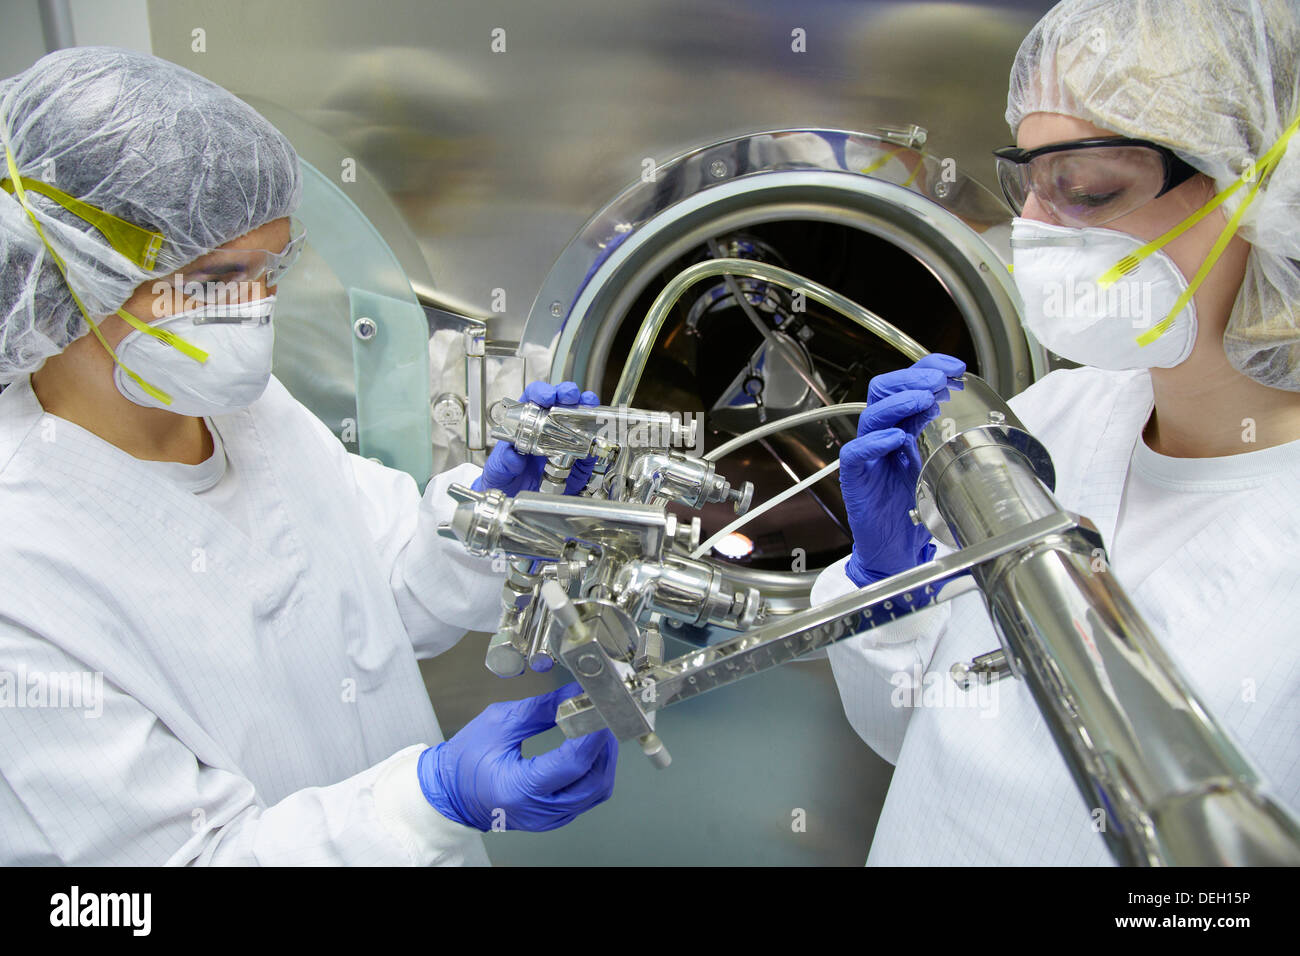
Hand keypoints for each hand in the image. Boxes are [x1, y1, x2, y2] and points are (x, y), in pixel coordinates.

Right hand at [417, 682, 617, 831]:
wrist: (450, 792)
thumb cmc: (466, 759)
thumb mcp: (499, 722)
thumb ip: (541, 708)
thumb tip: (574, 693)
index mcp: (518, 788)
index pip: (572, 763)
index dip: (593, 734)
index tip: (601, 710)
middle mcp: (537, 811)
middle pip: (593, 782)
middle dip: (603, 747)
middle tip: (603, 717)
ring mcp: (547, 819)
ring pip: (595, 792)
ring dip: (603, 760)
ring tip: (597, 730)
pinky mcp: (552, 818)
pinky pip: (586, 798)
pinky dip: (593, 773)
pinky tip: (588, 751)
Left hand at [472, 381, 599, 495]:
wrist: (516, 501)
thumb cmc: (505, 479)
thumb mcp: (498, 471)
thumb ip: (504, 463)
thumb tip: (513, 457)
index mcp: (524, 424)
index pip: (533, 399)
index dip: (541, 392)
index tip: (547, 396)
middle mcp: (546, 429)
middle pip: (560, 402)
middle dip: (567, 394)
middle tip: (570, 397)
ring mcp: (564, 443)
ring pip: (579, 419)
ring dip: (587, 410)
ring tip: (589, 409)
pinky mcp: (577, 461)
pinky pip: (590, 449)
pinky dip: (595, 442)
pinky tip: (595, 438)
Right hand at [840, 353, 965, 587]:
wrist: (896, 546)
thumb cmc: (913, 507)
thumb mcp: (935, 464)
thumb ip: (941, 436)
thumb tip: (964, 407)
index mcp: (901, 426)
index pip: (907, 385)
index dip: (928, 368)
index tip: (954, 367)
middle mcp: (881, 435)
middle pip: (884, 391)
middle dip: (911, 379)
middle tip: (936, 380)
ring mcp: (867, 455)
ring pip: (872, 416)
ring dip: (898, 403)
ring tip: (921, 400)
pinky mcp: (856, 477)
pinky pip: (856, 453)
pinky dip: (874, 442)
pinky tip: (894, 438)